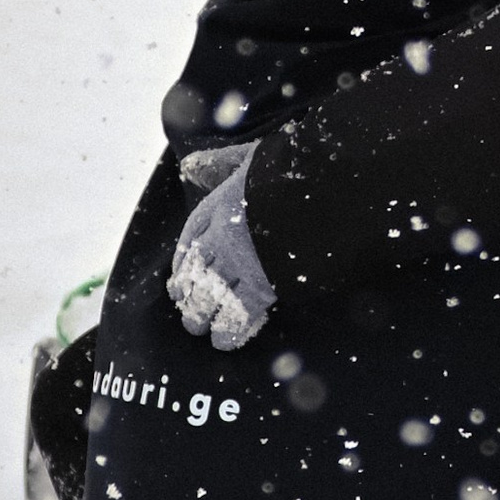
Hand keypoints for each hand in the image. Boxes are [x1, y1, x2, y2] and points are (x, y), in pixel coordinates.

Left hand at [168, 148, 273, 349]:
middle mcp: (222, 238)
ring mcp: (241, 264)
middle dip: (189, 296)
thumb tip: (189, 165)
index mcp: (218, 207)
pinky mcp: (264, 286)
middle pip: (196, 273)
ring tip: (202, 330)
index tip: (178, 280)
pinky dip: (230, 331)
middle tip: (189, 312)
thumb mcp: (251, 158)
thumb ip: (220, 163)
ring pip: (210, 297)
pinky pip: (239, 315)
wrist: (321, 192)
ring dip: (202, 316)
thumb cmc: (289, 171)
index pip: (189, 240)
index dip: (181, 263)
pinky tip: (226, 341)